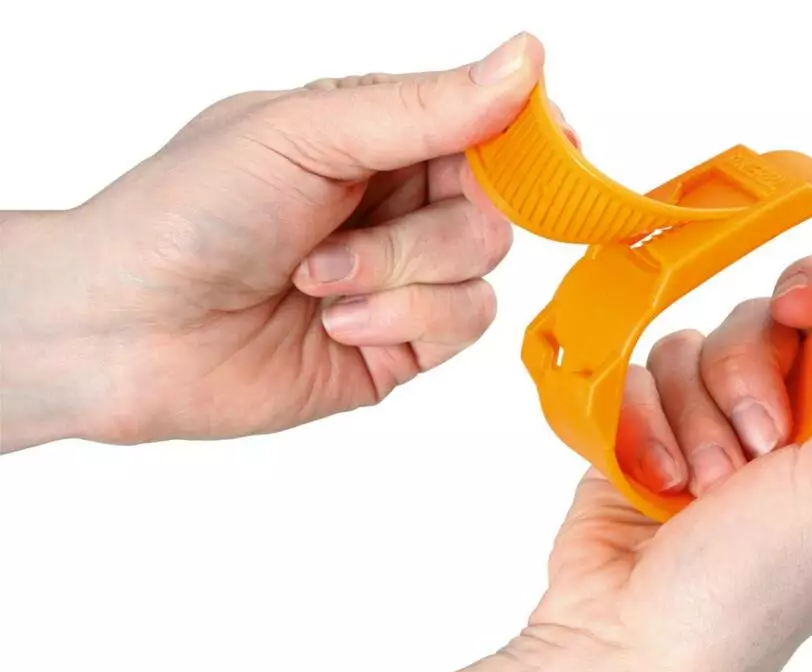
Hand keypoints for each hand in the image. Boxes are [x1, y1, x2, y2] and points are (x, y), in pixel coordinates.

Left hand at [1, 33, 575, 451]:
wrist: (125, 330)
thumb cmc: (189, 212)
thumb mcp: (306, 135)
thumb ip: (424, 109)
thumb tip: (526, 61)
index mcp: (378, 135)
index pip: (489, 127)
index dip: (529, 138)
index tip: (560, 145)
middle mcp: (398, 204)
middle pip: (496, 207)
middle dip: (426, 229)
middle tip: (347, 230)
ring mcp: (403, 277)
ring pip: (484, 269)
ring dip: (401, 276)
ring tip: (317, 282)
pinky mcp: (401, 343)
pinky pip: (462, 325)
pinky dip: (403, 321)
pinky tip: (336, 323)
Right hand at [284, 256, 811, 671]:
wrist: (628, 641)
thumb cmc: (749, 588)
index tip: (801, 310)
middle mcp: (778, 429)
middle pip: (758, 325)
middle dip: (746, 381)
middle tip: (755, 450)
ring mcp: (703, 430)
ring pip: (690, 348)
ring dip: (691, 418)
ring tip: (695, 487)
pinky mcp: (641, 433)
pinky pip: (635, 376)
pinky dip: (641, 426)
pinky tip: (650, 482)